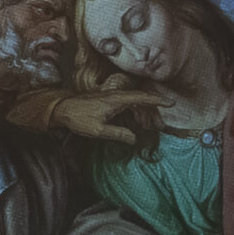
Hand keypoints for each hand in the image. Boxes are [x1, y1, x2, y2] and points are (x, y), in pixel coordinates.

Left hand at [51, 88, 172, 144]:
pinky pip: (128, 104)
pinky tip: (137, 123)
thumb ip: (118, 134)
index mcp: (116, 99)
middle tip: (161, 126)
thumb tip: (134, 139)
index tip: (171, 103)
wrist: (62, 109)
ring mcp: (113, 97)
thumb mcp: (98, 130)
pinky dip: (135, 112)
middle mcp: (116, 95)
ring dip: (144, 113)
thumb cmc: (79, 118)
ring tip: (152, 126)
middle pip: (141, 100)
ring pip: (135, 102)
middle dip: (153, 112)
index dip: (157, 100)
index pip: (141, 97)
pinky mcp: (109, 100)